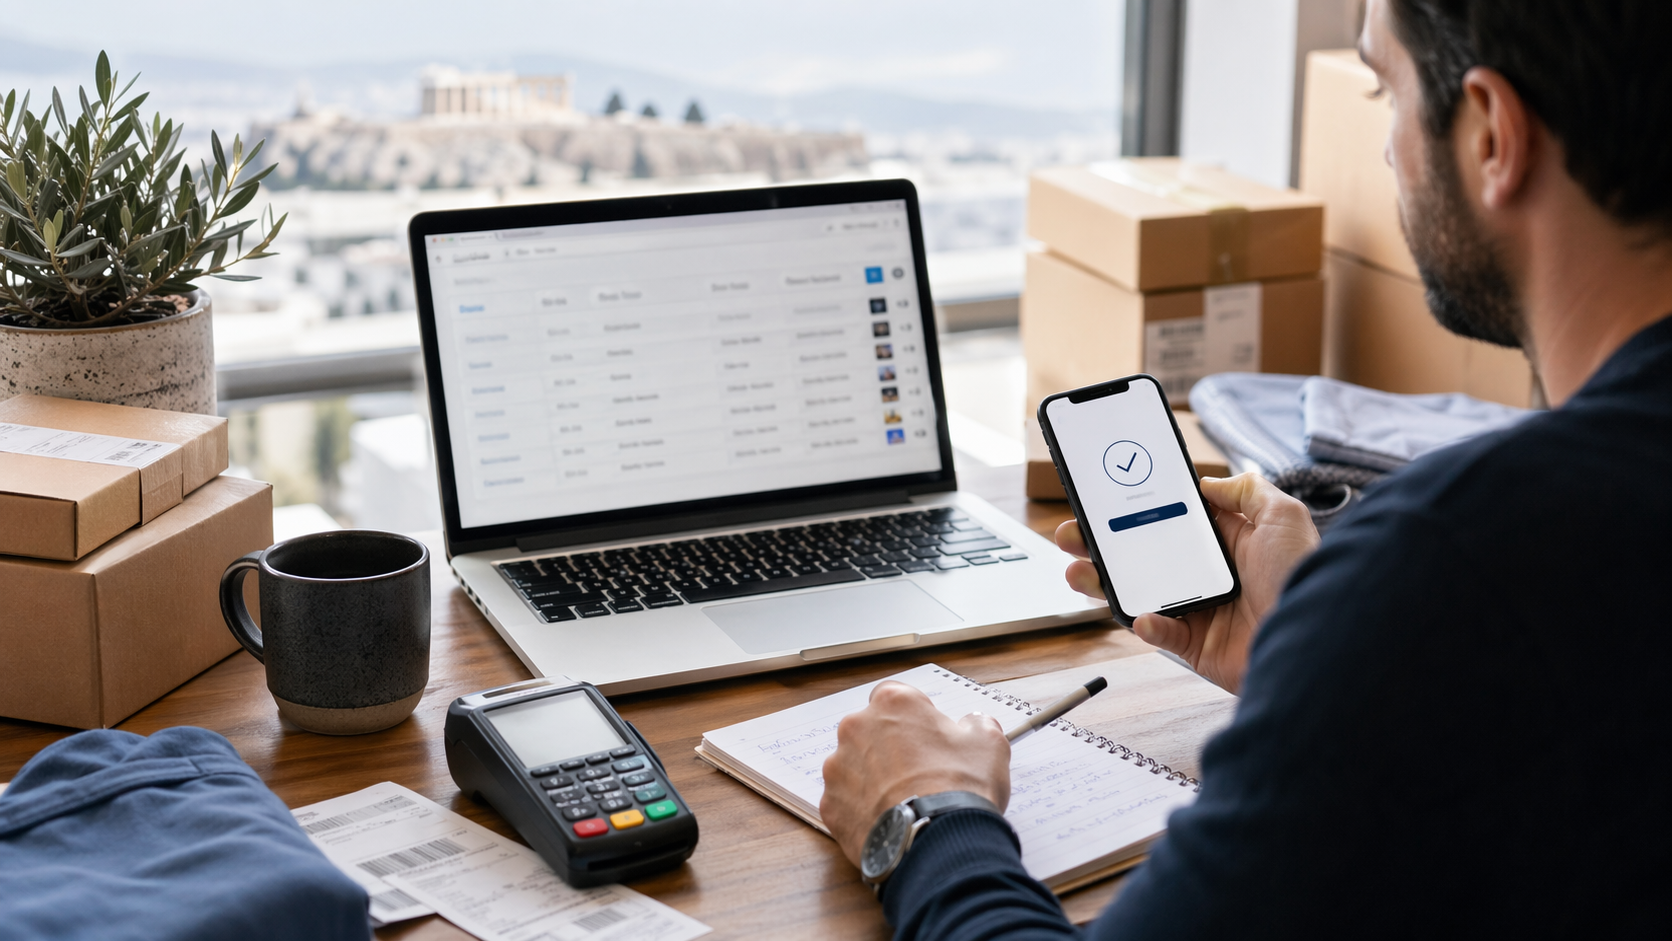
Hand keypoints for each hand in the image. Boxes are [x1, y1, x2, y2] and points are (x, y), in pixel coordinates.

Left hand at [819, 681, 1010, 868]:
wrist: (938, 842)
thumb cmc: (962, 787)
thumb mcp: (988, 744)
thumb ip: (977, 724)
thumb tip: (973, 724)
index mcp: (893, 703)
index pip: (895, 697)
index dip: (913, 717)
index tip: (927, 737)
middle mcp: (856, 728)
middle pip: (870, 731)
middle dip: (889, 747)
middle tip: (918, 772)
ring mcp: (838, 768)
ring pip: (854, 766)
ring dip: (873, 778)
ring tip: (903, 801)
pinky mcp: (830, 805)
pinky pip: (845, 801)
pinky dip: (862, 810)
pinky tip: (888, 821)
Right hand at [1055, 473, 1318, 692]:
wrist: (1318, 641)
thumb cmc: (1303, 578)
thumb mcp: (1284, 515)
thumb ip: (1247, 491)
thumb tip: (1208, 483)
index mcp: (1224, 542)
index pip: (1168, 521)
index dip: (1133, 510)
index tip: (1101, 499)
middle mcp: (1207, 575)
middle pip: (1141, 556)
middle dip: (1100, 545)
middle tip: (1071, 534)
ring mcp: (1198, 610)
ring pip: (1138, 593)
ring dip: (1102, 582)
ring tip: (1076, 570)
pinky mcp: (1196, 647)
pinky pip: (1160, 634)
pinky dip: (1146, 625)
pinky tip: (1142, 615)